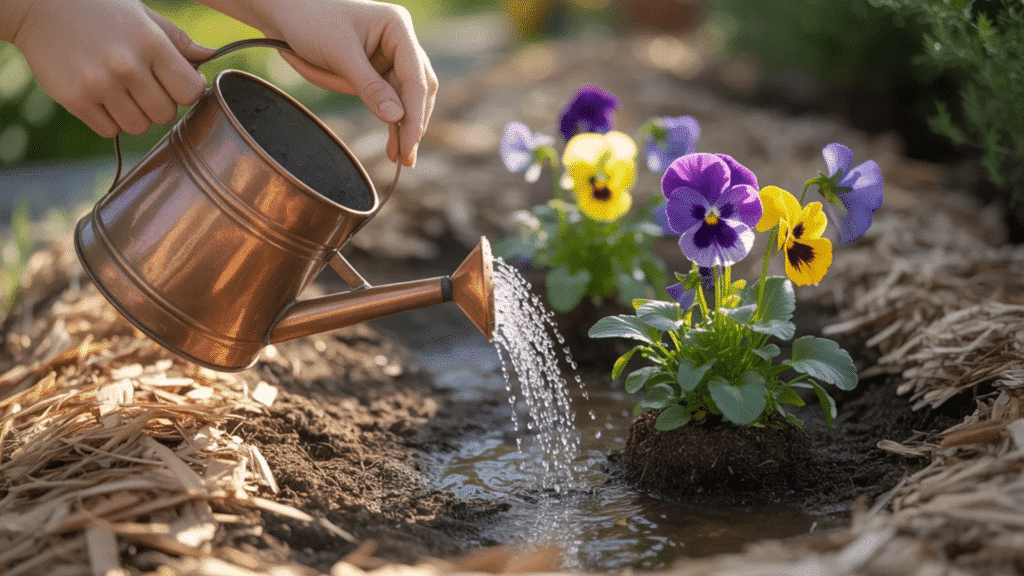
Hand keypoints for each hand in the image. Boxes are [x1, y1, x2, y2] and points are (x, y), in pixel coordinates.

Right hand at [6, 0, 213, 137]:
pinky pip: (109, 130)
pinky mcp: (75, 100)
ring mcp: (99, 85)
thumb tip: (210, 55)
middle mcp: (127, 66)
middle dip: (160, 105)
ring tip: (122, 91)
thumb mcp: (143, 16)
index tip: (176, 83)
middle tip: (145, 87)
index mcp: (151, 43)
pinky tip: (101, 96)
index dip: (187, 91)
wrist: (39, 6)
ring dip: (135, 115)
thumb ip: (178, 40)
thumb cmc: (100, 10)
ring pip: (139, 127)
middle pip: (166, 114)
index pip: (191, 91)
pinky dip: (109, 120)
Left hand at [214, 0, 437, 166]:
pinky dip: (389, 119)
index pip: (415, 77)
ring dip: (404, 125)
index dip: (415, 114)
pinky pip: (389, 98)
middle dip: (414, 122)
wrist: (281, 13)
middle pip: (418, 88)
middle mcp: (399, 40)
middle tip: (407, 156)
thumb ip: (370, 87)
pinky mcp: (376, 69)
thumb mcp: (340, 55)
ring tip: (399, 156)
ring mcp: (389, 55)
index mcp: (397, 27)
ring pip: (406, 96)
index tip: (409, 144)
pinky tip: (392, 142)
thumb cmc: (308, 20)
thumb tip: (396, 118)